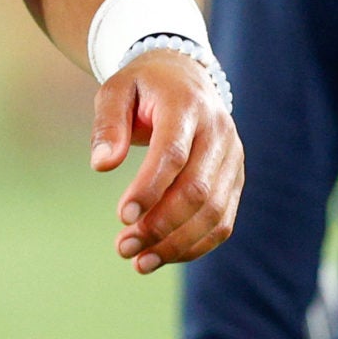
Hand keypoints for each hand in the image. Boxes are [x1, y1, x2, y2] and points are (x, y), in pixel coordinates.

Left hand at [91, 49, 243, 273]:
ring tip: (139, 261)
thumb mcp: (115, 91)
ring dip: (177, 243)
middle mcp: (218, 130)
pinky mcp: (235, 178)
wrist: (184, 77)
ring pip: (214, 211)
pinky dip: (195, 245)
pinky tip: (162, 256)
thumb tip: (102, 165)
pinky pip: (223, 220)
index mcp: (187, 105)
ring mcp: (232, 156)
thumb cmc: (143, 88)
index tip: (121, 217)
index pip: (173, 153)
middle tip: (123, 247)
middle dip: (160, 225)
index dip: (149, 188)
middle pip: (197, 189)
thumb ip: (108, 125)